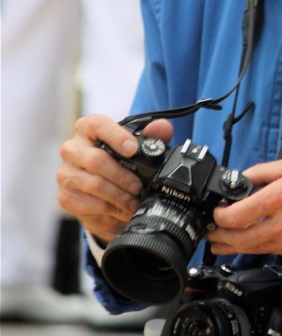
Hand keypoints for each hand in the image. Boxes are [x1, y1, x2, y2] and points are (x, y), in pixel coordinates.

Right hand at [57, 114, 172, 243]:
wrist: (102, 194)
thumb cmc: (119, 164)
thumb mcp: (138, 149)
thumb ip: (152, 136)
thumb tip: (163, 127)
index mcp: (87, 129)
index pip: (97, 125)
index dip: (116, 136)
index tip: (133, 150)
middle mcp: (72, 149)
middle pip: (96, 160)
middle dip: (123, 176)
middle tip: (138, 186)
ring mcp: (66, 173)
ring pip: (94, 184)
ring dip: (119, 196)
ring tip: (133, 202)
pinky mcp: (66, 196)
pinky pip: (90, 204)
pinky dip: (111, 210)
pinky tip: (122, 210)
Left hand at [206, 154, 281, 255]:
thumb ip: (263, 173)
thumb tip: (241, 179)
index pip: (238, 216)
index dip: (219, 217)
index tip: (216, 212)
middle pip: (242, 240)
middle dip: (220, 237)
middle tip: (210, 232)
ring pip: (256, 249)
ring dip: (235, 247)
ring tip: (221, 242)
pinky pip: (273, 250)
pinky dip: (257, 247)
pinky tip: (249, 241)